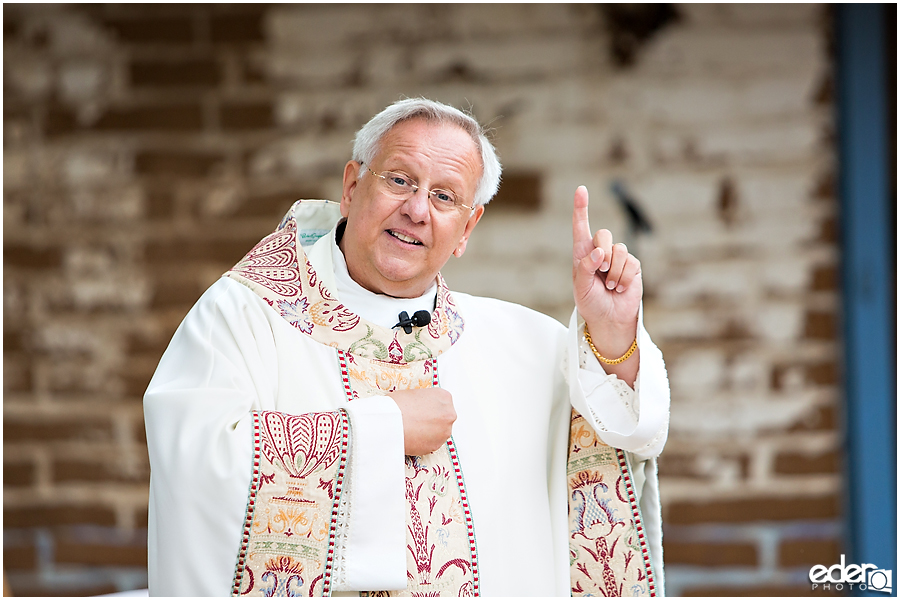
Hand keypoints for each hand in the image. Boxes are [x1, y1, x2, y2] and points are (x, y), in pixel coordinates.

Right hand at [387, 388, 455, 455]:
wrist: (389, 423)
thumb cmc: (397, 405)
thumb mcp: (413, 394)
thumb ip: (424, 400)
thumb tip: (421, 406)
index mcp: (444, 397)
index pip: (442, 402)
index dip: (431, 406)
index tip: (423, 410)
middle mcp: (449, 414)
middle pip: (444, 417)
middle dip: (433, 419)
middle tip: (418, 420)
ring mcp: (445, 431)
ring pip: (439, 431)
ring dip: (430, 431)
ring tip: (414, 429)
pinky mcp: (437, 445)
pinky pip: (432, 443)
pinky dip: (424, 442)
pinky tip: (413, 437)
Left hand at [572, 186, 641, 380]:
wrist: (609, 319)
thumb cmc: (590, 303)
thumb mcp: (581, 287)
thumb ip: (586, 268)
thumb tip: (599, 252)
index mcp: (582, 254)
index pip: (580, 227)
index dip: (581, 208)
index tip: (581, 189)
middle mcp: (600, 252)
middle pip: (603, 234)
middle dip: (602, 253)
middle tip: (601, 272)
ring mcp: (618, 258)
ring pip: (619, 250)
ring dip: (613, 272)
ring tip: (609, 286)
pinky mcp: (632, 266)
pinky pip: (630, 263)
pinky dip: (623, 278)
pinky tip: (620, 288)